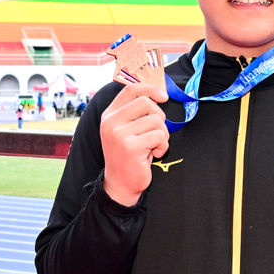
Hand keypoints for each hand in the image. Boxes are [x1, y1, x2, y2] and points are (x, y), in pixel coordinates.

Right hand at [99, 82, 168, 206]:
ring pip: (156, 120)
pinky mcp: (131, 147)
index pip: (131, 90)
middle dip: (159, 116)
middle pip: (146, 102)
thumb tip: (158, 95)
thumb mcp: (126, 130)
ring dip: (162, 134)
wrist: (120, 184)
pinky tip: (153, 154)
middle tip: (157, 132)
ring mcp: (119, 134)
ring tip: (153, 146)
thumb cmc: (129, 156)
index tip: (163, 97)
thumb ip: (135, 113)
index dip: (150, 89)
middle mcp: (111, 122)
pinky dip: (162, 146)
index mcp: (109, 115)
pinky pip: (159, 136)